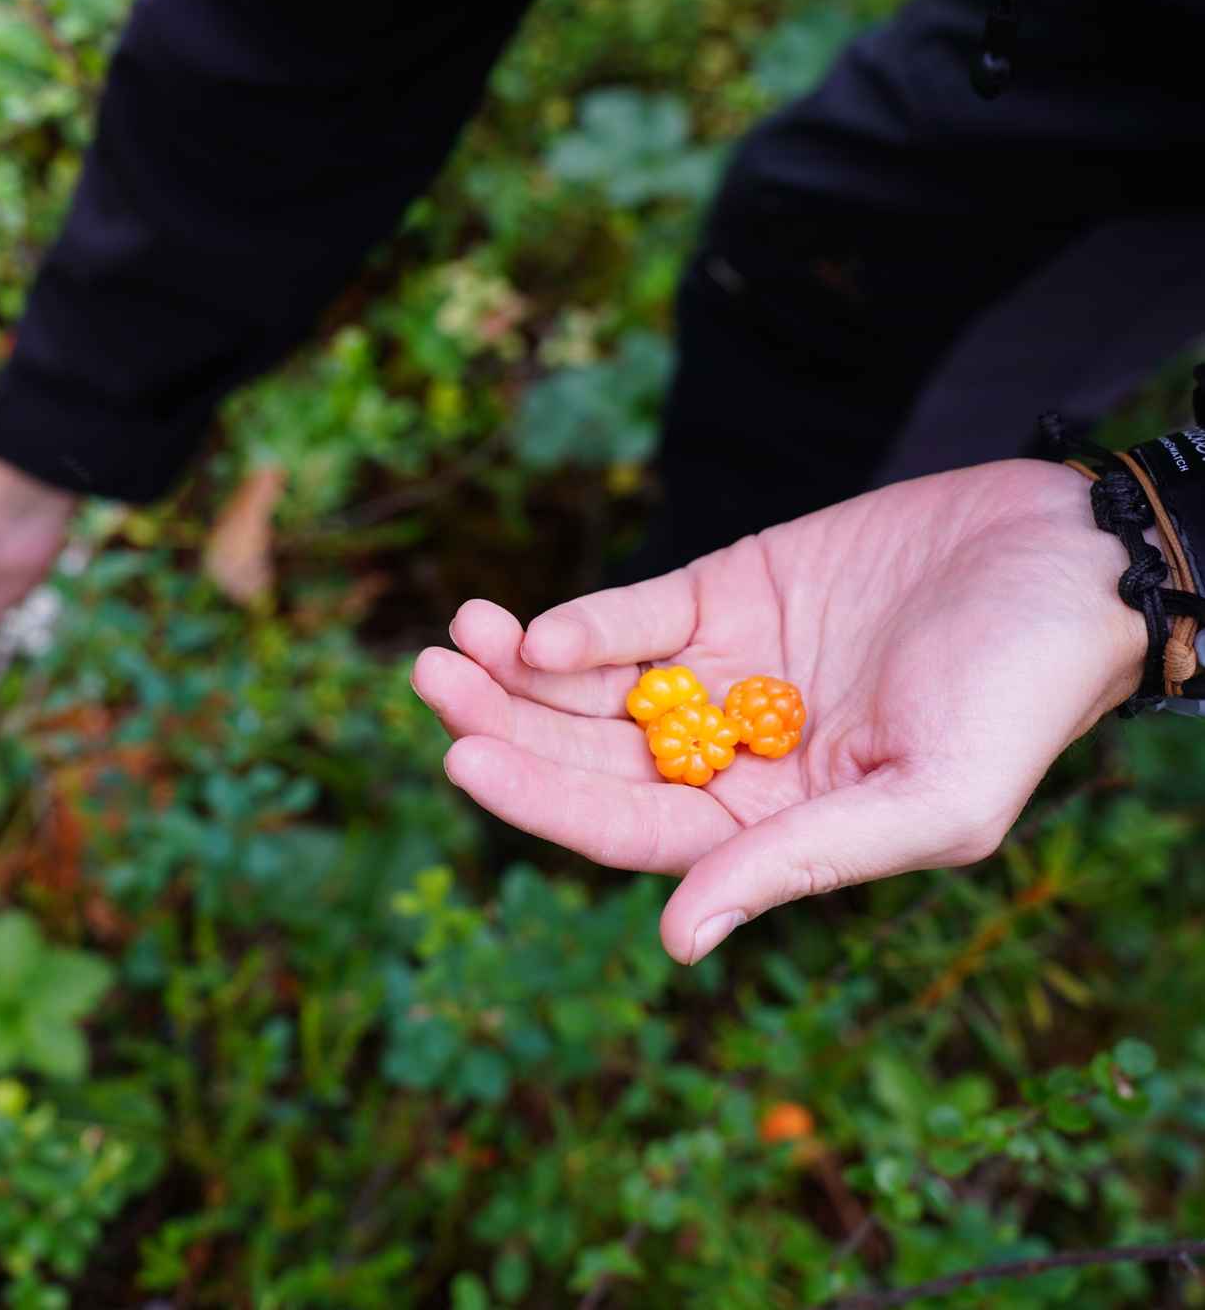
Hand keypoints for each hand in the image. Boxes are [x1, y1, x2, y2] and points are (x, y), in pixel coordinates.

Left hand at [412, 460, 1145, 965]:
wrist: (1067, 557)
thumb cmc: (1022, 693)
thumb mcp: (930, 799)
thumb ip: (800, 863)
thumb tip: (678, 941)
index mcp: (771, 826)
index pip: (630, 831)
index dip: (542, 802)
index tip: (463, 765)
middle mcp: (732, 758)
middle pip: (589, 757)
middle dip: (502, 727)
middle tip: (430, 685)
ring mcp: (722, 675)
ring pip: (592, 687)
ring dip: (515, 671)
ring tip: (451, 645)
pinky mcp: (727, 595)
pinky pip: (637, 617)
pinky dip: (585, 622)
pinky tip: (533, 627)